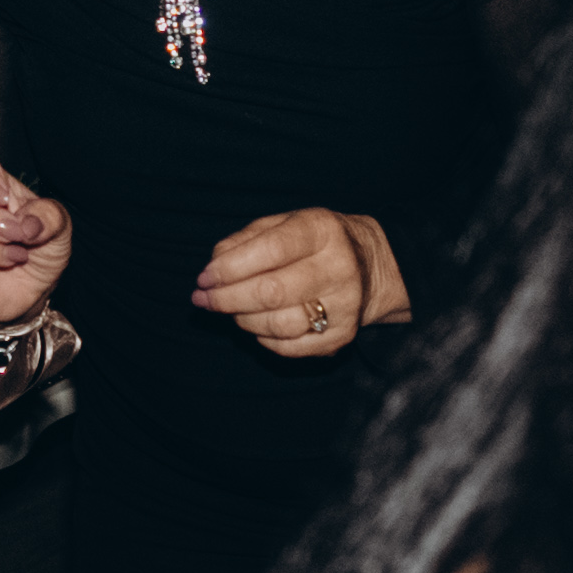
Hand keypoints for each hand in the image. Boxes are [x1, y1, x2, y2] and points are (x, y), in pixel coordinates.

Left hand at [191, 207, 391, 358]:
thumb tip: (211, 271)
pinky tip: (258, 325)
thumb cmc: (311, 243)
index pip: (271, 250)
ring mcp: (345, 305)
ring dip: (243, 320)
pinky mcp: (343, 335)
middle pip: (272, 292)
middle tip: (204, 300)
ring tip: (232, 311)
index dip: (230, 268)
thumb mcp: (282, 224)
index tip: (204, 279)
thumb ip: (244, 241)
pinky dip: (264, 339)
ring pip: (279, 325)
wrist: (369, 266)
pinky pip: (291, 348)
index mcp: (322, 230)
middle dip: (227, 299)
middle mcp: (339, 267)